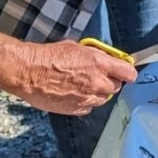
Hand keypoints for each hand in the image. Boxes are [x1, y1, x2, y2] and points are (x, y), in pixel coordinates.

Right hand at [14, 40, 136, 115]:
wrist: (29, 71)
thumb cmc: (49, 56)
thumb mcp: (77, 47)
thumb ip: (95, 55)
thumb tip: (107, 58)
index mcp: (100, 64)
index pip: (128, 73)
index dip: (128, 73)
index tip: (127, 73)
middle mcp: (97, 82)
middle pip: (116, 87)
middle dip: (110, 82)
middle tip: (99, 77)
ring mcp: (86, 98)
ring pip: (103, 99)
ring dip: (98, 93)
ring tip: (83, 85)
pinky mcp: (75, 109)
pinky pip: (88, 108)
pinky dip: (85, 103)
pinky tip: (74, 94)